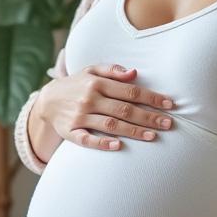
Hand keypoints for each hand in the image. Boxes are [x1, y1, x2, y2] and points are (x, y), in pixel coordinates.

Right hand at [39, 63, 176, 152]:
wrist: (47, 100)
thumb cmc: (77, 85)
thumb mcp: (91, 70)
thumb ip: (113, 70)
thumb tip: (134, 73)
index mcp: (96, 83)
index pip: (130, 91)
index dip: (151, 98)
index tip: (169, 105)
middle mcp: (89, 99)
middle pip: (124, 109)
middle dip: (148, 116)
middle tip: (168, 124)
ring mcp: (79, 116)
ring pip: (110, 125)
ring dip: (133, 131)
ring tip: (153, 136)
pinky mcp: (70, 132)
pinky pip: (87, 139)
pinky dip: (102, 143)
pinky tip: (118, 146)